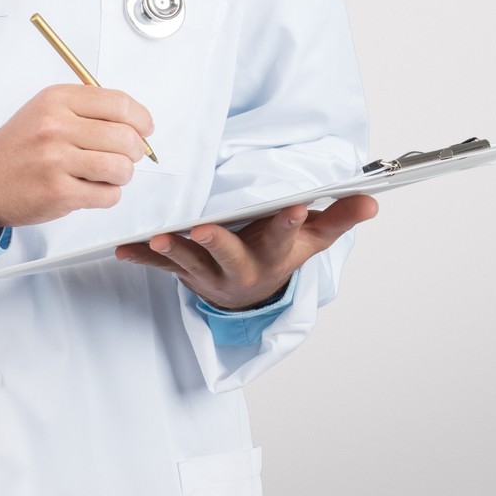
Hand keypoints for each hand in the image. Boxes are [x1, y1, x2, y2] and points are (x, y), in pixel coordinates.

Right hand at [0, 85, 154, 227]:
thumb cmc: (21, 145)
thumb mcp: (47, 109)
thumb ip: (89, 108)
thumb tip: (137, 120)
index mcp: (57, 100)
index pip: (119, 104)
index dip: (141, 119)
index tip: (145, 128)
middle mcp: (56, 127)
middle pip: (126, 138)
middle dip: (136, 150)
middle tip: (128, 155)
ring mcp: (56, 161)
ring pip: (121, 168)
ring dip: (122, 175)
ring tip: (108, 174)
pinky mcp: (59, 193)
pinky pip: (108, 196)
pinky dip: (108, 195)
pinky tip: (92, 188)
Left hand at [114, 195, 377, 310]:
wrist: (250, 295)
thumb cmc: (279, 255)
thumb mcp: (311, 241)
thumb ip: (338, 217)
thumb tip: (372, 200)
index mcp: (271, 255)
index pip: (283, 237)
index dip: (288, 222)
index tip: (295, 205)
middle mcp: (238, 267)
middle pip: (228, 256)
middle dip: (217, 243)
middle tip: (203, 230)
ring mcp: (207, 273)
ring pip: (188, 263)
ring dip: (172, 251)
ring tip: (159, 238)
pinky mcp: (183, 272)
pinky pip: (160, 267)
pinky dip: (142, 256)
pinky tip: (123, 248)